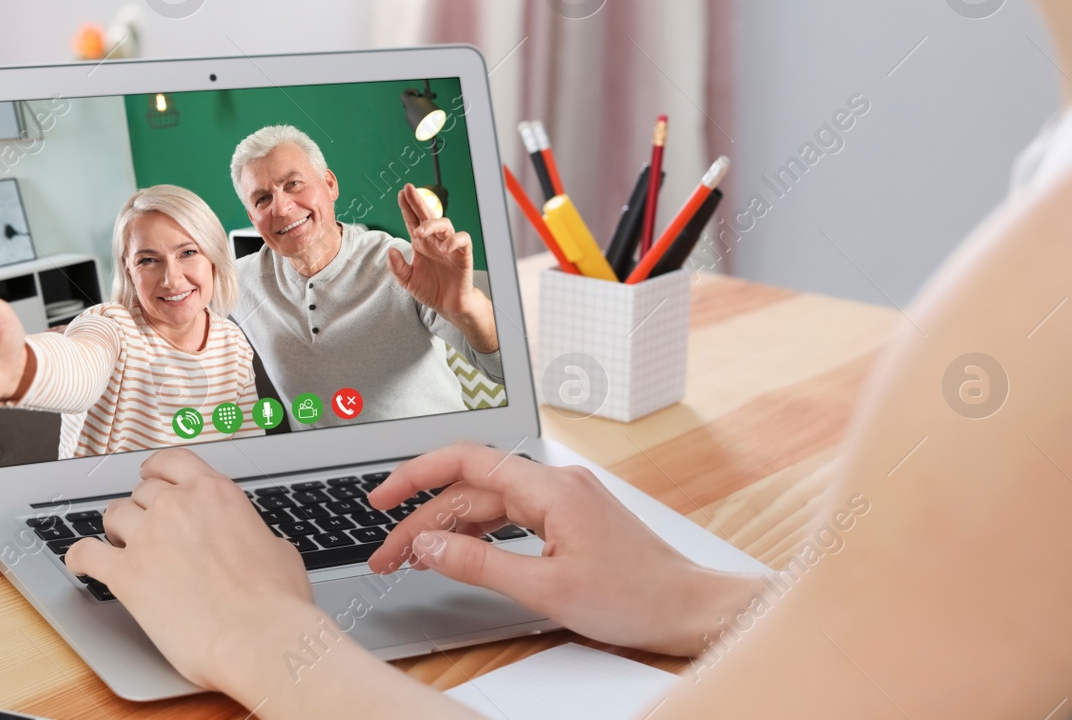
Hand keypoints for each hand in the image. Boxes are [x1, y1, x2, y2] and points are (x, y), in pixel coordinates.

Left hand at [65, 449, 315, 691]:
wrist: (259, 638)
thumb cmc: (276, 603)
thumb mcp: (278, 549)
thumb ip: (252, 534)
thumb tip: (251, 542)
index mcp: (216, 494)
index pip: (173, 462)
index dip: (158, 469)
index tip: (153, 476)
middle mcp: (178, 506)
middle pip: (142, 491)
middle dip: (143, 508)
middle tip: (147, 527)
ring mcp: (148, 537)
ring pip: (114, 515)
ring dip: (117, 530)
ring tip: (120, 545)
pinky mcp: (126, 574)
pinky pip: (86, 554)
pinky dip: (79, 557)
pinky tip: (80, 562)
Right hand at [366, 442, 762, 656]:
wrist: (689, 609)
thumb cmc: (634, 598)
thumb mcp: (545, 588)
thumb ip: (479, 563)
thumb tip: (428, 544)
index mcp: (550, 488)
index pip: (466, 462)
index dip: (415, 476)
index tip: (381, 499)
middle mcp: (555, 482)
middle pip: (471, 488)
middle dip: (423, 519)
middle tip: (388, 557)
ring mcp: (564, 498)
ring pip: (489, 503)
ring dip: (448, 528)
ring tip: (413, 559)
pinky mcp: (569, 516)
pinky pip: (511, 515)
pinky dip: (478, 532)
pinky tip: (459, 552)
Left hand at [387, 183, 478, 318]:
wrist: (449, 306)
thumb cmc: (431, 290)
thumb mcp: (408, 281)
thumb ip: (398, 267)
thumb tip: (390, 250)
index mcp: (421, 244)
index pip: (413, 221)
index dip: (407, 207)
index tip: (401, 193)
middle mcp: (435, 241)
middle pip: (427, 216)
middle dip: (418, 202)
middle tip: (409, 190)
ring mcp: (450, 246)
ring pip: (445, 225)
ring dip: (432, 224)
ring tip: (419, 232)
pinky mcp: (463, 255)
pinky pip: (462, 240)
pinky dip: (454, 241)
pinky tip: (445, 248)